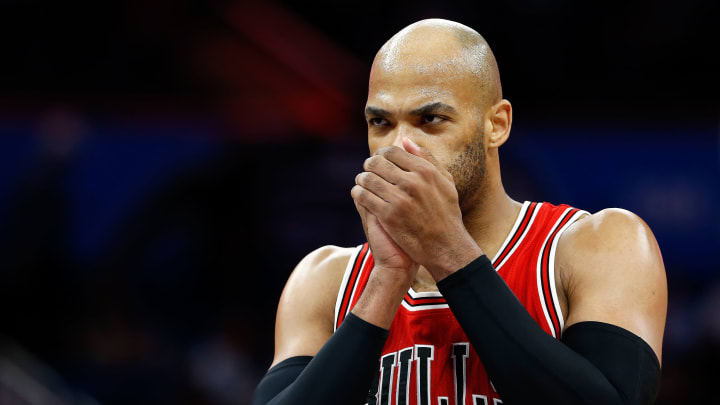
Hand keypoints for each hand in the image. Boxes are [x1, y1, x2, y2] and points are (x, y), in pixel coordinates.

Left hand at [351, 137, 482, 279]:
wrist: (445, 246)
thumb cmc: (446, 213)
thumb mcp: (445, 181)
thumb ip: (426, 158)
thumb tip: (405, 141)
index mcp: (425, 171)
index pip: (392, 152)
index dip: (381, 154)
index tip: (379, 160)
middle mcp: (412, 182)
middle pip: (377, 163)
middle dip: (369, 165)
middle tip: (368, 170)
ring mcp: (399, 199)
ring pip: (367, 179)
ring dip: (362, 179)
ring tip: (363, 182)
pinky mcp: (388, 216)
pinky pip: (363, 197)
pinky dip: (358, 193)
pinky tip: (360, 195)